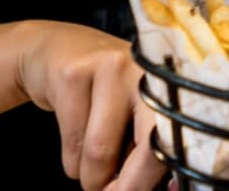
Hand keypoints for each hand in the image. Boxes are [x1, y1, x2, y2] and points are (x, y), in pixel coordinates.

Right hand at [11, 21, 165, 190]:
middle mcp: (146, 72)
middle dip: (125, 186)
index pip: (175, 140)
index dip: (154, 177)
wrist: (54, 51)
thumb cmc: (103, 94)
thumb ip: (147, 148)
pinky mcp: (72, 74)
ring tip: (90, 171)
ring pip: (100, 152)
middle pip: (145, 148)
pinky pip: (72, 142)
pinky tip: (73, 151)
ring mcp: (109, 67)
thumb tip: (153, 190)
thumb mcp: (132, 113)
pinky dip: (70, 163)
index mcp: (169, 85)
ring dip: (91, 177)